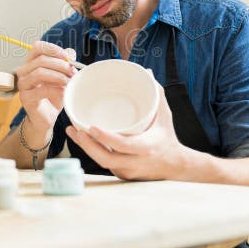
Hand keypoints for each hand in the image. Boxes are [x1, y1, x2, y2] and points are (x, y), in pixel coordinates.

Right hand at [14, 41, 76, 132]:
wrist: (47, 117)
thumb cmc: (53, 96)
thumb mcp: (61, 77)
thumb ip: (64, 63)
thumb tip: (70, 52)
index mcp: (31, 63)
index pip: (37, 47)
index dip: (53, 49)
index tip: (68, 57)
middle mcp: (24, 72)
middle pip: (41, 60)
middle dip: (60, 65)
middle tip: (72, 72)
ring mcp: (23, 85)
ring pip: (39, 73)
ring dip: (58, 76)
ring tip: (69, 82)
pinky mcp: (26, 98)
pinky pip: (42, 90)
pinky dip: (56, 90)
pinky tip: (64, 92)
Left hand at [65, 82, 191, 180]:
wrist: (175, 166)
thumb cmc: (167, 137)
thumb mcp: (165, 115)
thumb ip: (156, 94)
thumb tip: (147, 73)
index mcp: (147, 146)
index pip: (123, 145)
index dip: (105, 138)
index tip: (91, 127)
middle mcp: (135, 162)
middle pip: (105, 159)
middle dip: (87, 145)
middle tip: (74, 129)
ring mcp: (127, 171)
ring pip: (102, 162)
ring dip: (85, 148)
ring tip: (73, 132)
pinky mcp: (122, 175)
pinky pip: (105, 164)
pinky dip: (94, 152)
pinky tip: (83, 141)